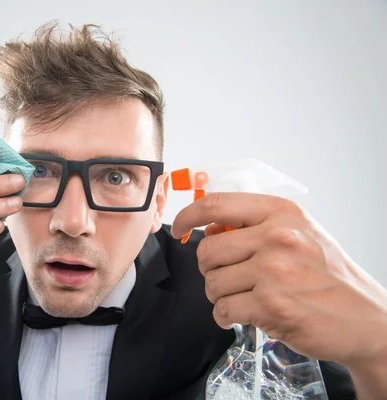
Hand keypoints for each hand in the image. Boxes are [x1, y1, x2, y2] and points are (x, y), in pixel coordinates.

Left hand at [170, 192, 386, 368]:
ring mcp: (273, 271)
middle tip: (229, 278)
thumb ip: (254, 225)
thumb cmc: (328, 276)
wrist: (364, 319)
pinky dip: (226, 316)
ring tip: (244, 298)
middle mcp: (277, 236)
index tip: (178, 228)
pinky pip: (222, 309)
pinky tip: (244, 315)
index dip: (188, 216)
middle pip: (207, 250)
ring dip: (220, 296)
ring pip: (212, 282)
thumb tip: (208, 228)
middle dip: (210, 269)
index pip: (216, 204)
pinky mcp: (270, 305)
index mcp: (281, 213)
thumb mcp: (299, 234)